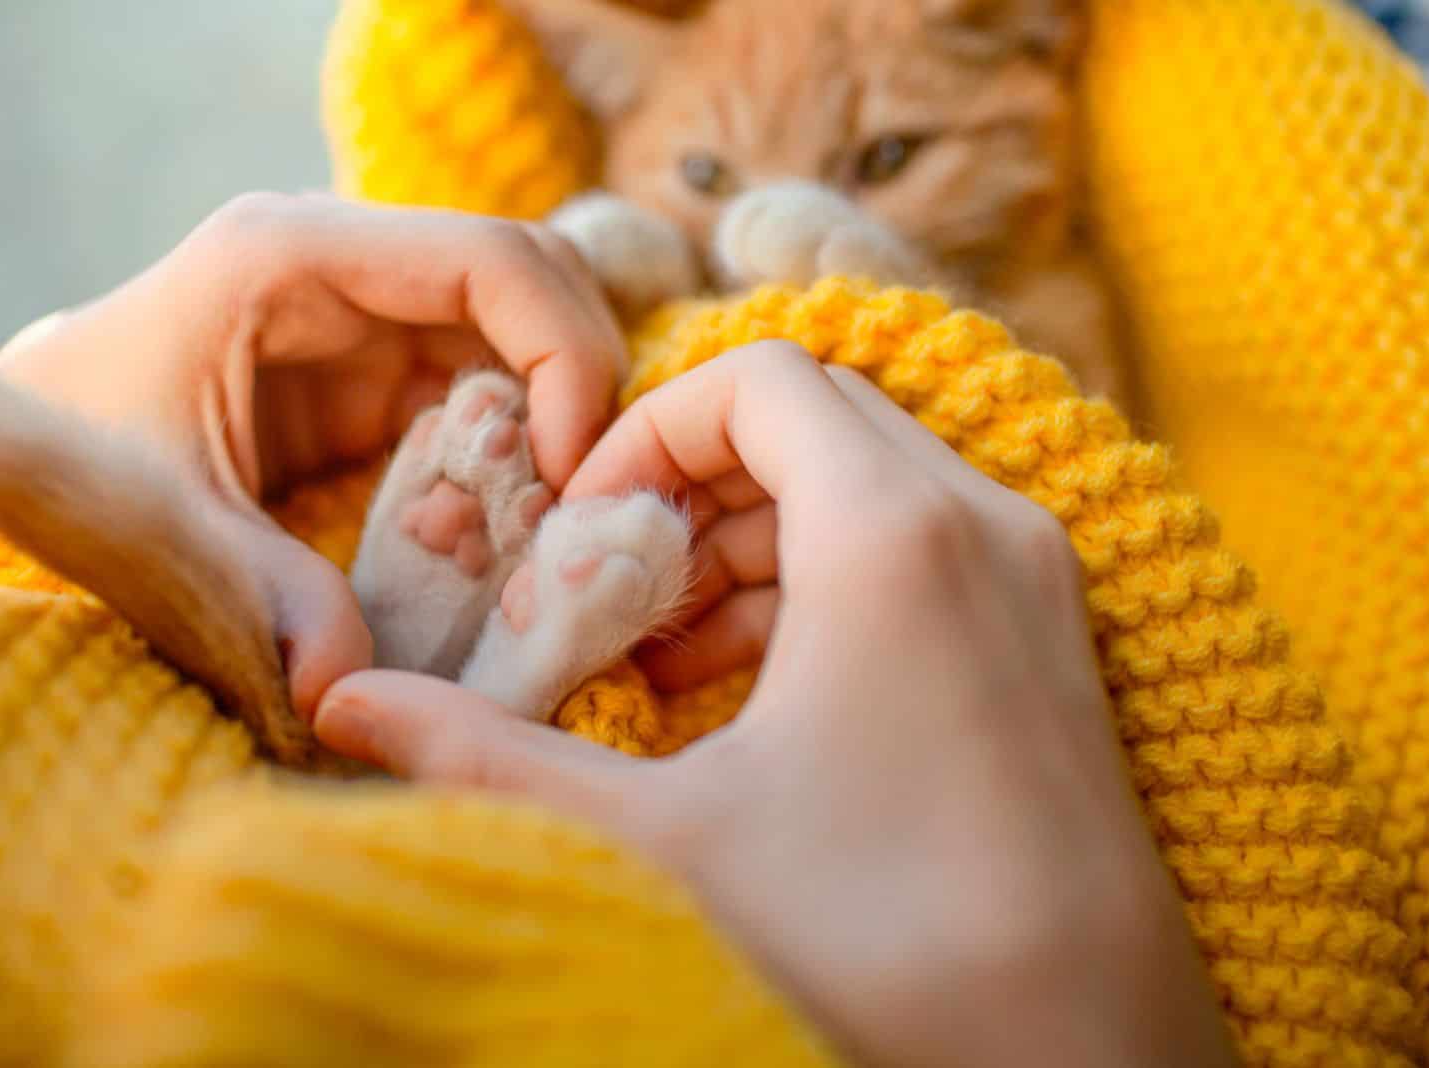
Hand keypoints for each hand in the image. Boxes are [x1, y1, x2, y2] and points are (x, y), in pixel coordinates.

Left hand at [0, 193, 625, 714]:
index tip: (569, 468)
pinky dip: (528, 447)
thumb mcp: (159, 520)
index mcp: (293, 253)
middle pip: (536, 278)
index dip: (563, 352)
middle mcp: (354, 262)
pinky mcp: (389, 364)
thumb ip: (256, 592)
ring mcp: (378, 310)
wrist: (41, 442)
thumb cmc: (81, 449)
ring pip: (531, 327)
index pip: (492, 258)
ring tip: (553, 517)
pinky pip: (499, 384)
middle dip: (582, 385)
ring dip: (563, 417)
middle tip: (582, 500)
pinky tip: (513, 521)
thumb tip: (340, 685)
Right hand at [314, 344, 1234, 1066]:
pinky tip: (762, 688)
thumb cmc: (886, 938)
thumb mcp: (669, 840)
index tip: (591, 519)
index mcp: (894, 530)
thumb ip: (491, 760)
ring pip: (874, 487)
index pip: (761, 378)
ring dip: (759, 541)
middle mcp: (984, 523)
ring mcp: (1036, 581)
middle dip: (697, 488)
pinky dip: (830, 583)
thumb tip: (342, 708)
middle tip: (618, 587)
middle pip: (818, 422)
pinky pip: (926, 554)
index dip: (653, 427)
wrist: (1086, 1057)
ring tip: (673, 652)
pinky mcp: (1055, 642)